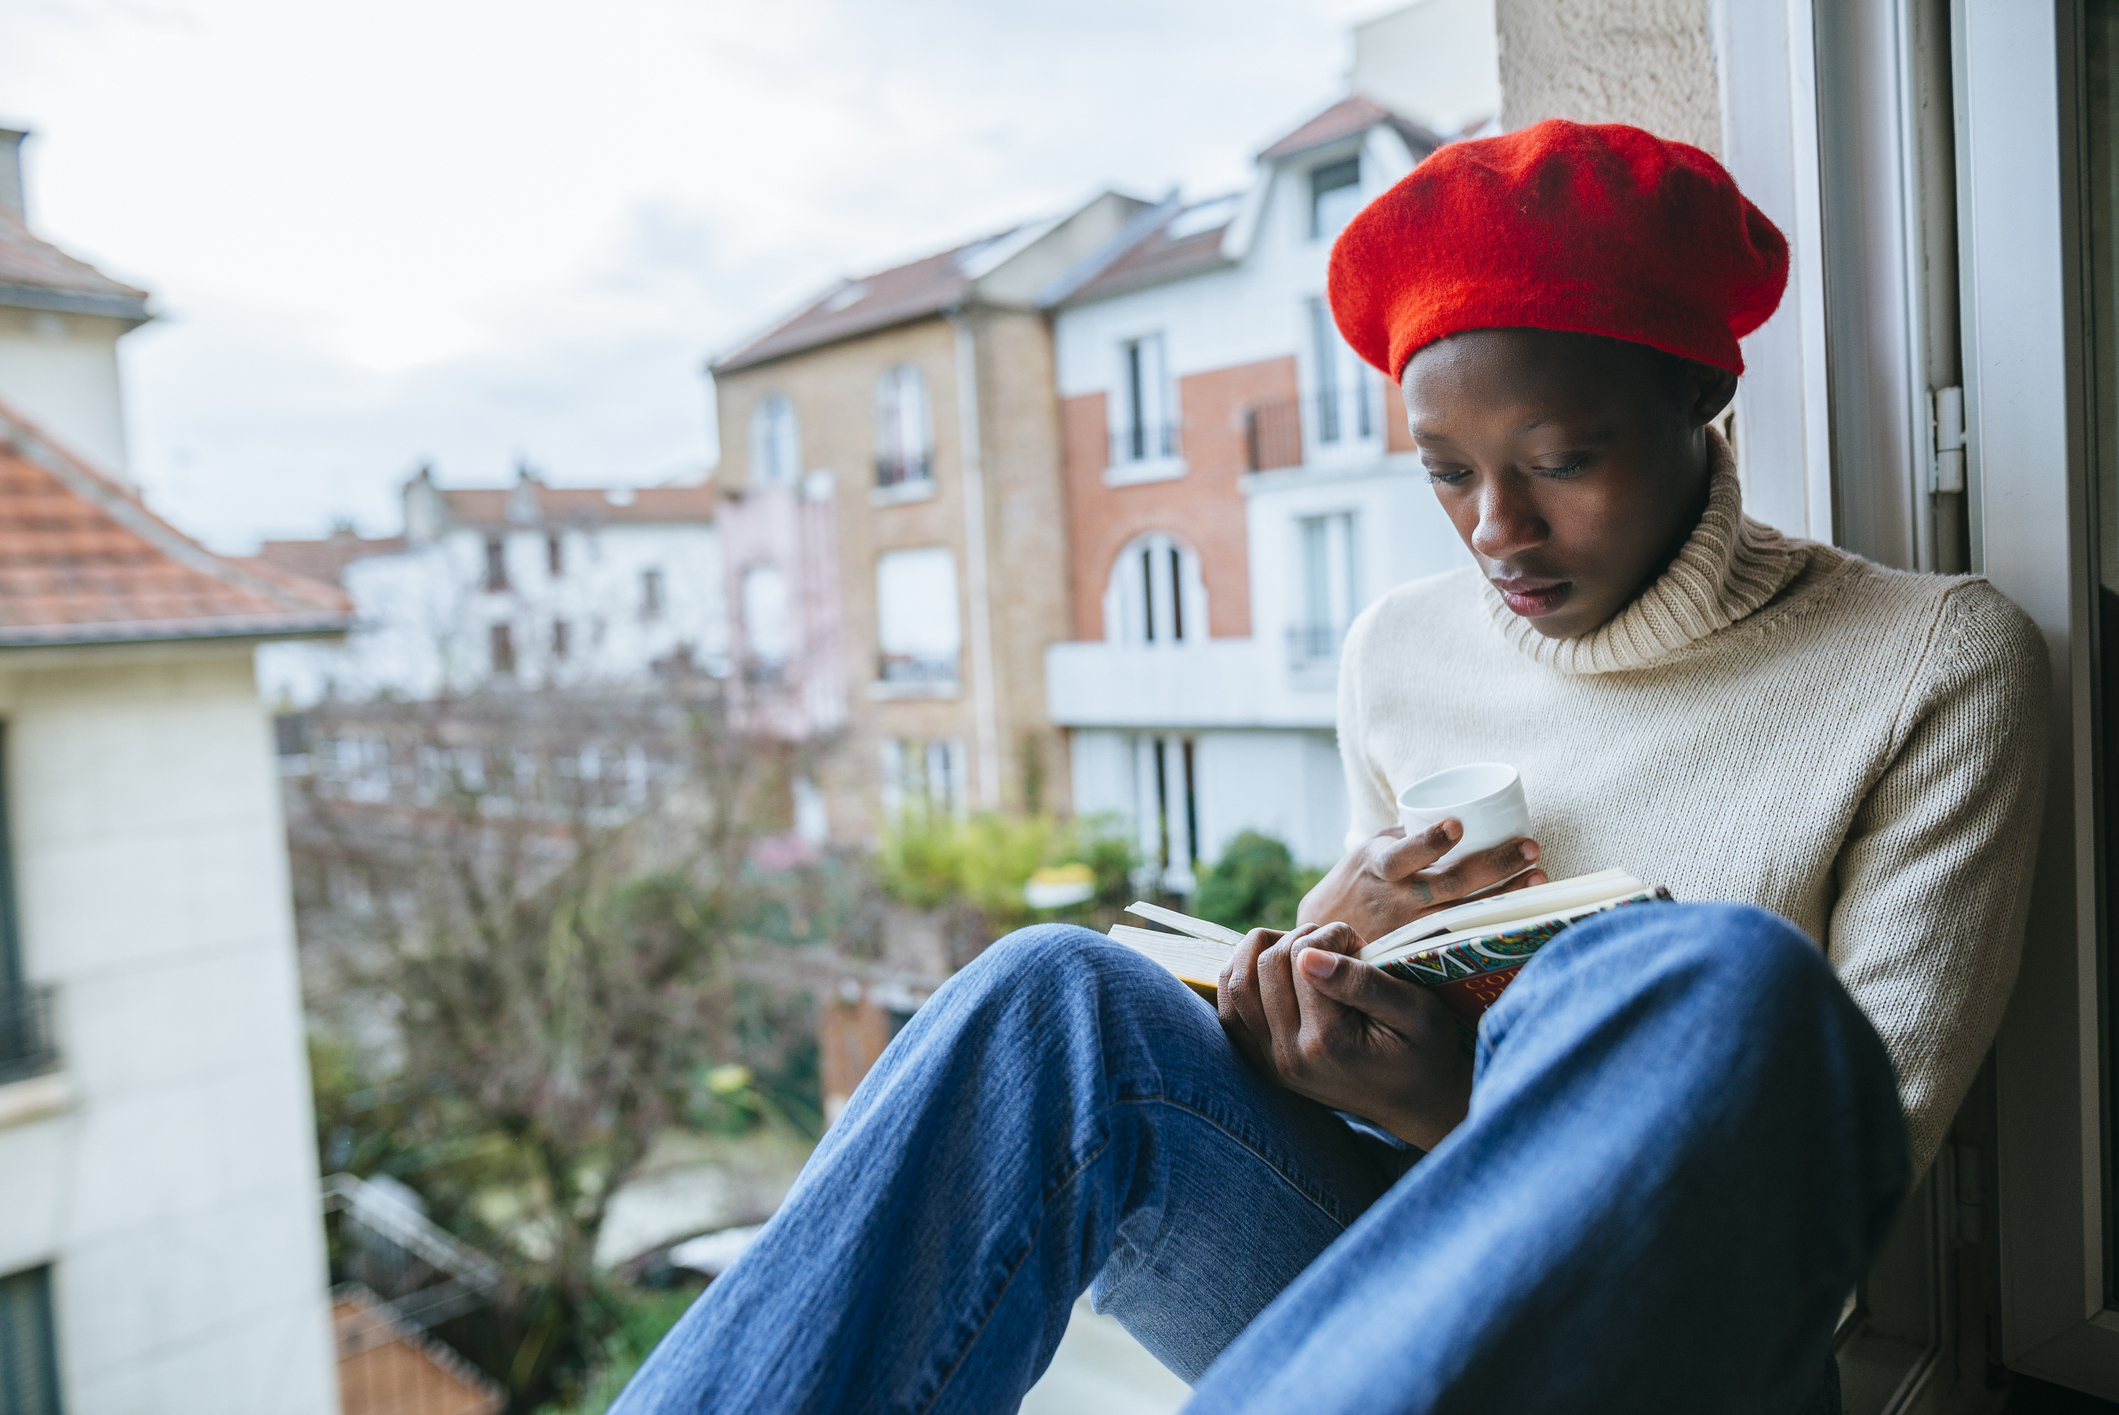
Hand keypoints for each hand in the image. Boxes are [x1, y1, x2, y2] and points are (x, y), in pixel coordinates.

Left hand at [1218, 920, 1470, 1149]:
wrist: (1417, 1103)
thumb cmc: (1425, 1050)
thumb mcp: (1417, 1011)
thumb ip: (1362, 981)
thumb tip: (1307, 955)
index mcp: (1329, 1042)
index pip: (1301, 958)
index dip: (1331, 934)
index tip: (1358, 942)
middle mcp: (1290, 1056)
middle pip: (1265, 965)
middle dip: (1300, 937)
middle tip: (1334, 944)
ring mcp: (1270, 1063)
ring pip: (1236, 983)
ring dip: (1263, 950)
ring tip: (1302, 950)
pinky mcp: (1261, 1063)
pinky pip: (1229, 1011)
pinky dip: (1239, 977)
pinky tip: (1270, 968)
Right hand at [1297, 821, 1545, 942]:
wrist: (1323, 934)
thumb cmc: (1358, 882)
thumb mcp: (1372, 852)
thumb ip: (1409, 837)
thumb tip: (1460, 814)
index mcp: (1379, 866)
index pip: (1403, 855)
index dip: (1428, 842)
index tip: (1457, 826)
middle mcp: (1396, 900)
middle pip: (1449, 885)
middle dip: (1494, 866)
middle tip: (1530, 848)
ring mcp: (1411, 930)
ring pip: (1464, 913)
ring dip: (1504, 895)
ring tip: (1538, 877)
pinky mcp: (1421, 951)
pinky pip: (1462, 936)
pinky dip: (1493, 925)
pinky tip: (1523, 915)